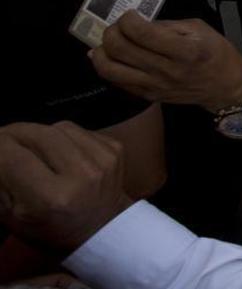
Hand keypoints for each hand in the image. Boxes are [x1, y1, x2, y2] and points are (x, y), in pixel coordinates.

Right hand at [0, 123, 132, 251]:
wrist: (101, 229)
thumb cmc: (50, 228)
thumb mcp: (12, 216)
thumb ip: (0, 179)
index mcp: (50, 198)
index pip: (10, 155)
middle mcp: (81, 174)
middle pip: (34, 134)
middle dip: (12, 134)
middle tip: (4, 142)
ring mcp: (103, 159)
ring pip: (56, 127)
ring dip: (38, 134)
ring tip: (31, 150)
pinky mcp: (115, 149)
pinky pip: (78, 131)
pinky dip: (62, 137)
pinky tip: (58, 152)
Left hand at [90, 10, 241, 112]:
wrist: (226, 89)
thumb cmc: (217, 54)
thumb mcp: (200, 29)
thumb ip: (169, 25)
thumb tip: (140, 24)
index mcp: (184, 50)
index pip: (141, 33)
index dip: (128, 19)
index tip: (132, 15)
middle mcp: (166, 70)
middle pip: (120, 49)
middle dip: (112, 31)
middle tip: (119, 26)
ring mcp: (154, 86)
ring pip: (110, 69)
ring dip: (101, 52)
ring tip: (109, 43)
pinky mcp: (148, 96)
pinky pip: (117, 82)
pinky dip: (107, 67)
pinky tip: (110, 57)